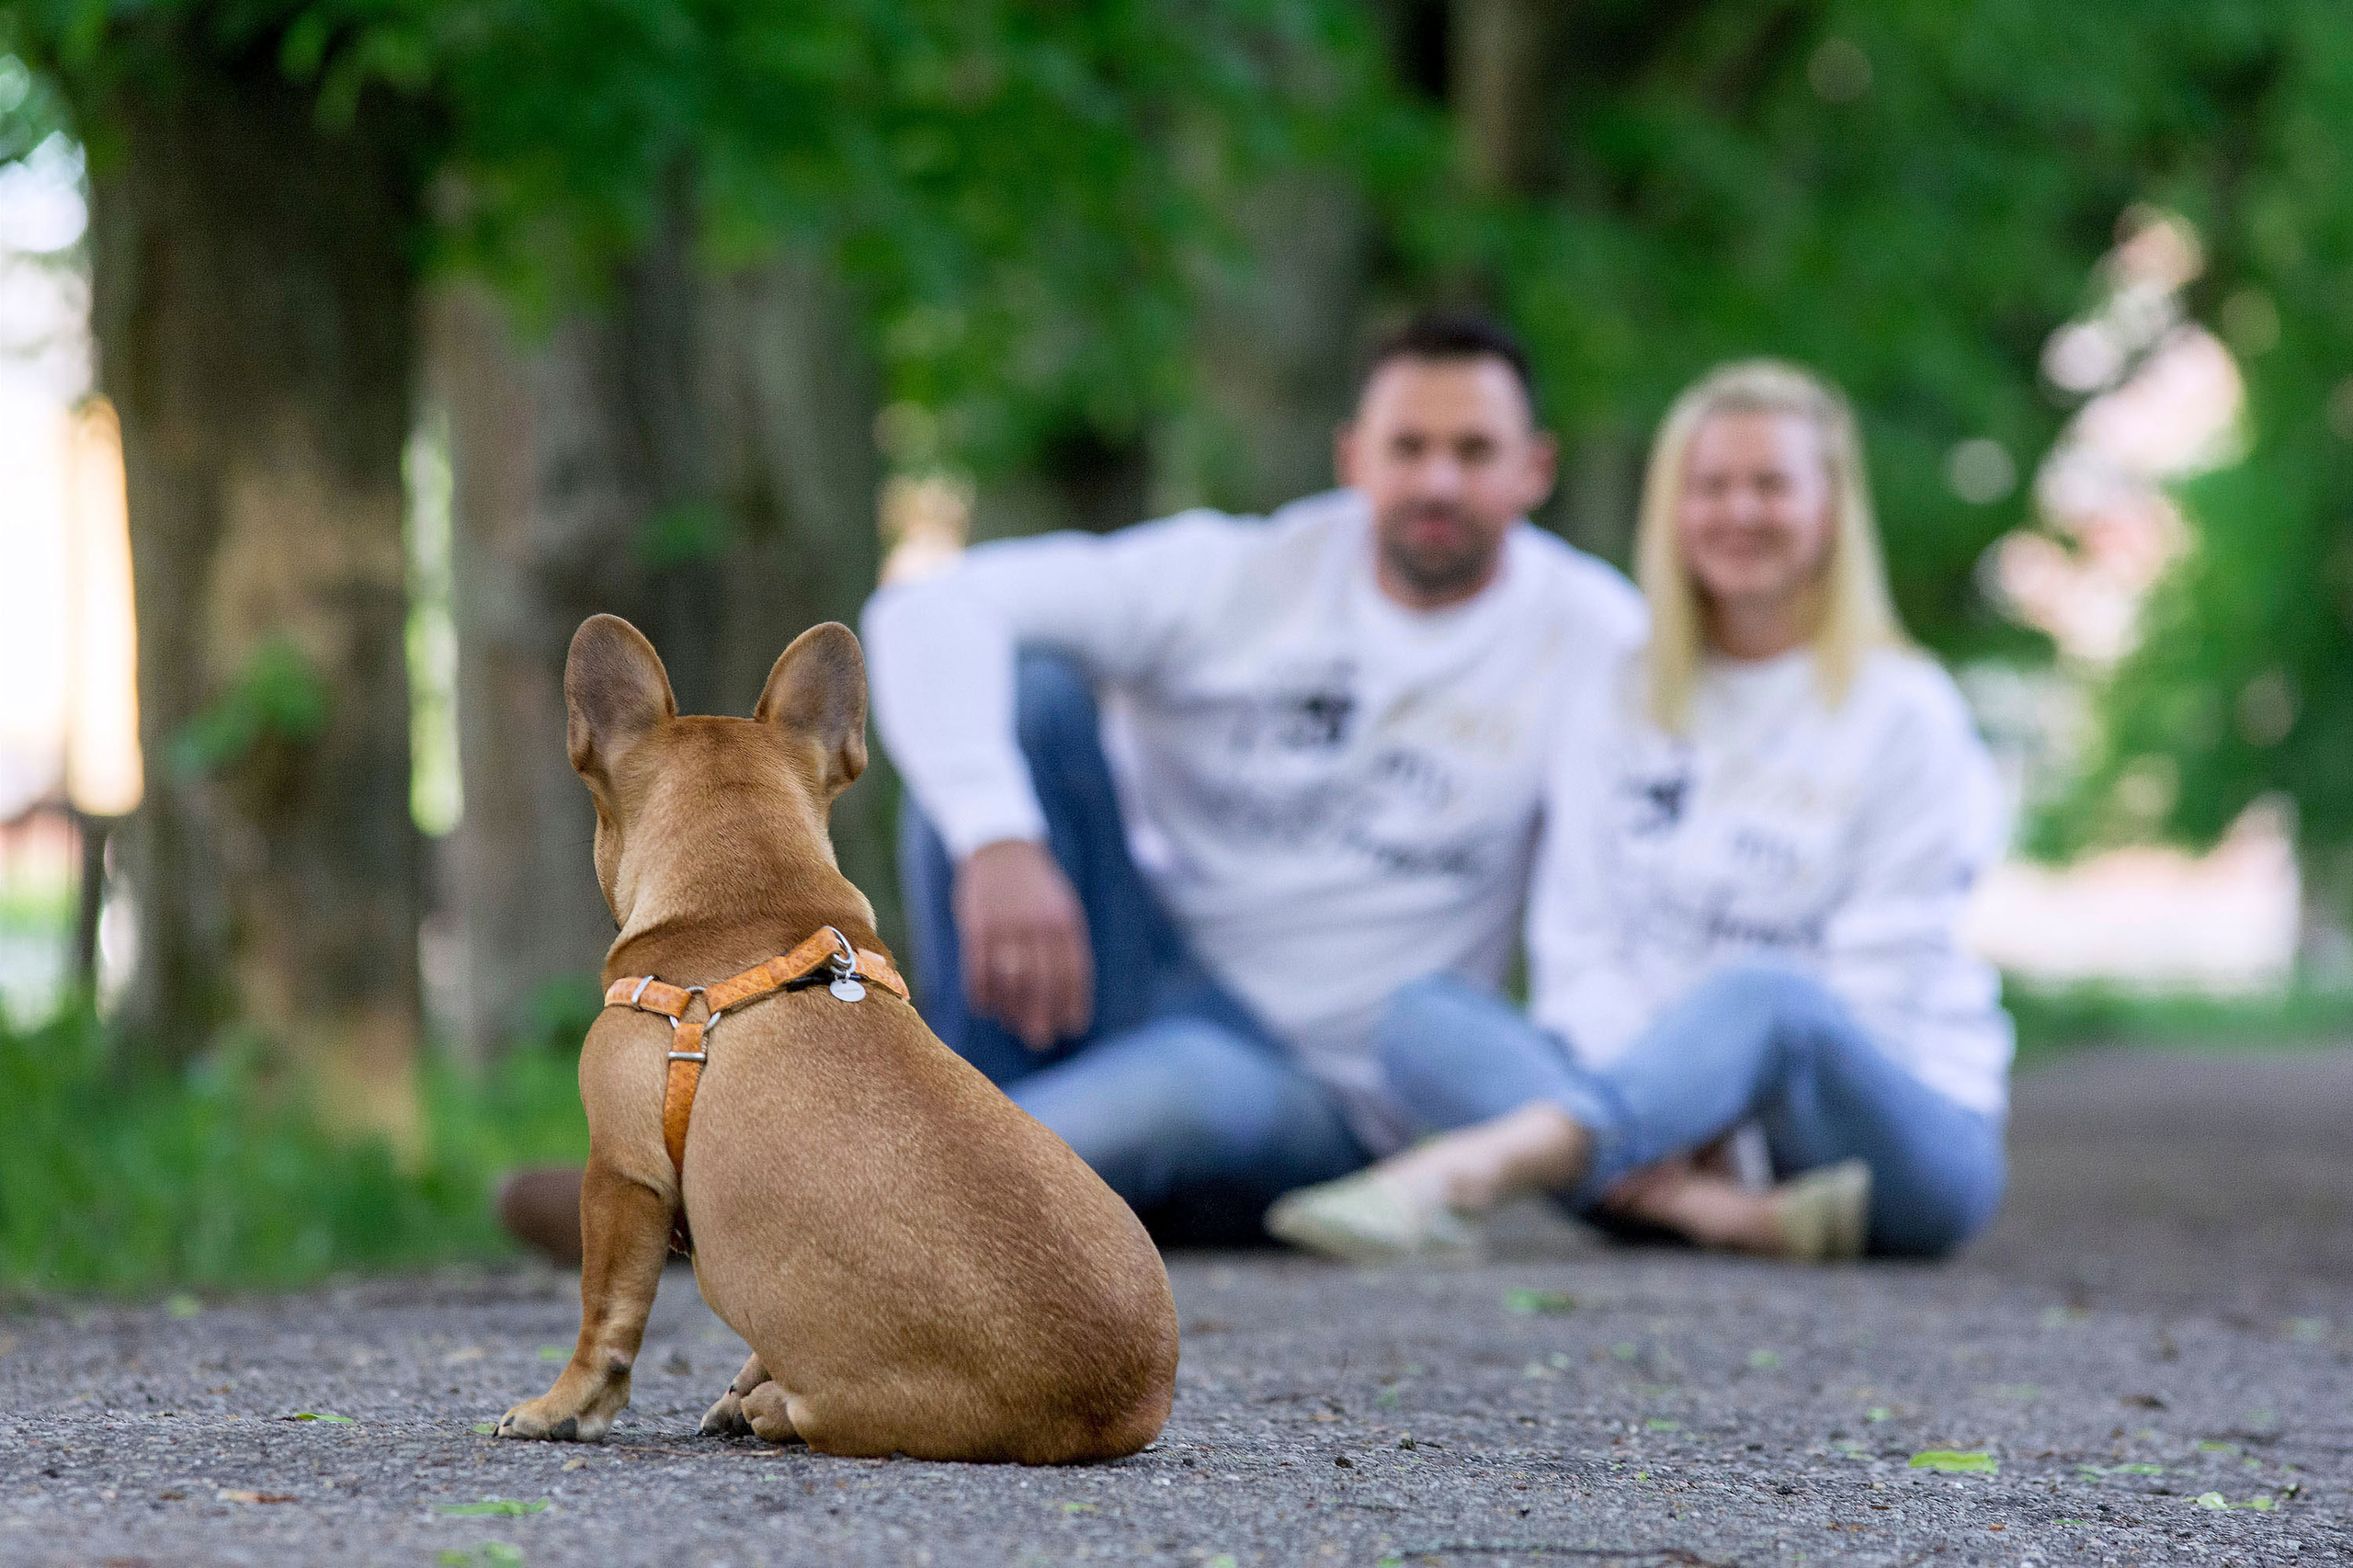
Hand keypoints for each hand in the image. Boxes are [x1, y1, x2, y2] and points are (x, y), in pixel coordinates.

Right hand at [952, 839, 1093, 1051]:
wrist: (1002, 846)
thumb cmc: (1037, 887)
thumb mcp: (1062, 908)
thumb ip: (1066, 947)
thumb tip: (1067, 997)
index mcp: (1064, 921)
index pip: (1072, 973)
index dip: (1072, 1004)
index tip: (1071, 1027)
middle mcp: (1037, 925)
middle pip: (1040, 984)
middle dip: (1041, 1017)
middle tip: (1040, 1041)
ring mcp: (1005, 926)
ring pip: (1009, 981)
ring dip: (1010, 1010)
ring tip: (1012, 1025)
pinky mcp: (976, 926)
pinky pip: (978, 970)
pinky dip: (981, 994)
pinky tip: (985, 1007)